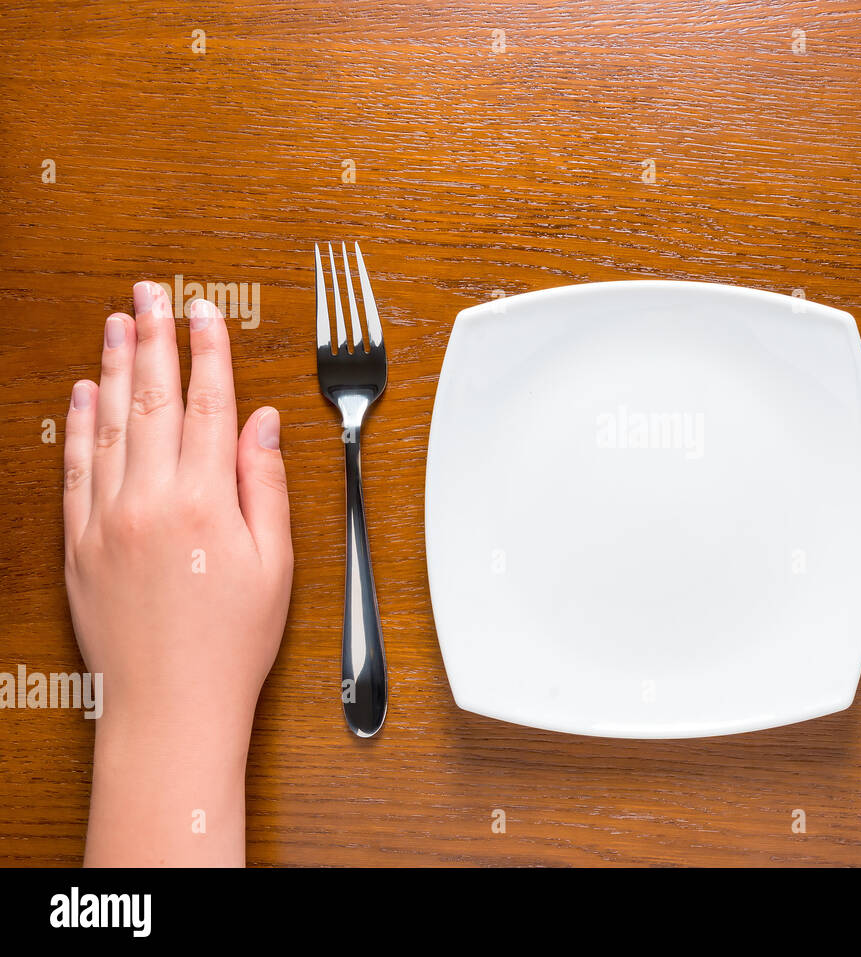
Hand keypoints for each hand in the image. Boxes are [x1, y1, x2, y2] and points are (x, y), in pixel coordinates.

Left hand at [63, 281, 291, 865]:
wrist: (169, 704)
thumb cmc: (232, 641)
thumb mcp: (274, 563)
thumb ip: (266, 485)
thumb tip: (263, 425)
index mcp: (206, 501)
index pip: (208, 406)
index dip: (210, 353)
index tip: (207, 313)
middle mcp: (150, 499)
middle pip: (154, 400)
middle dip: (155, 339)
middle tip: (150, 293)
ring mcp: (107, 519)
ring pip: (109, 424)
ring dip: (113, 368)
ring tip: (116, 323)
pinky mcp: (78, 543)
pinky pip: (74, 469)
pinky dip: (77, 426)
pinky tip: (81, 394)